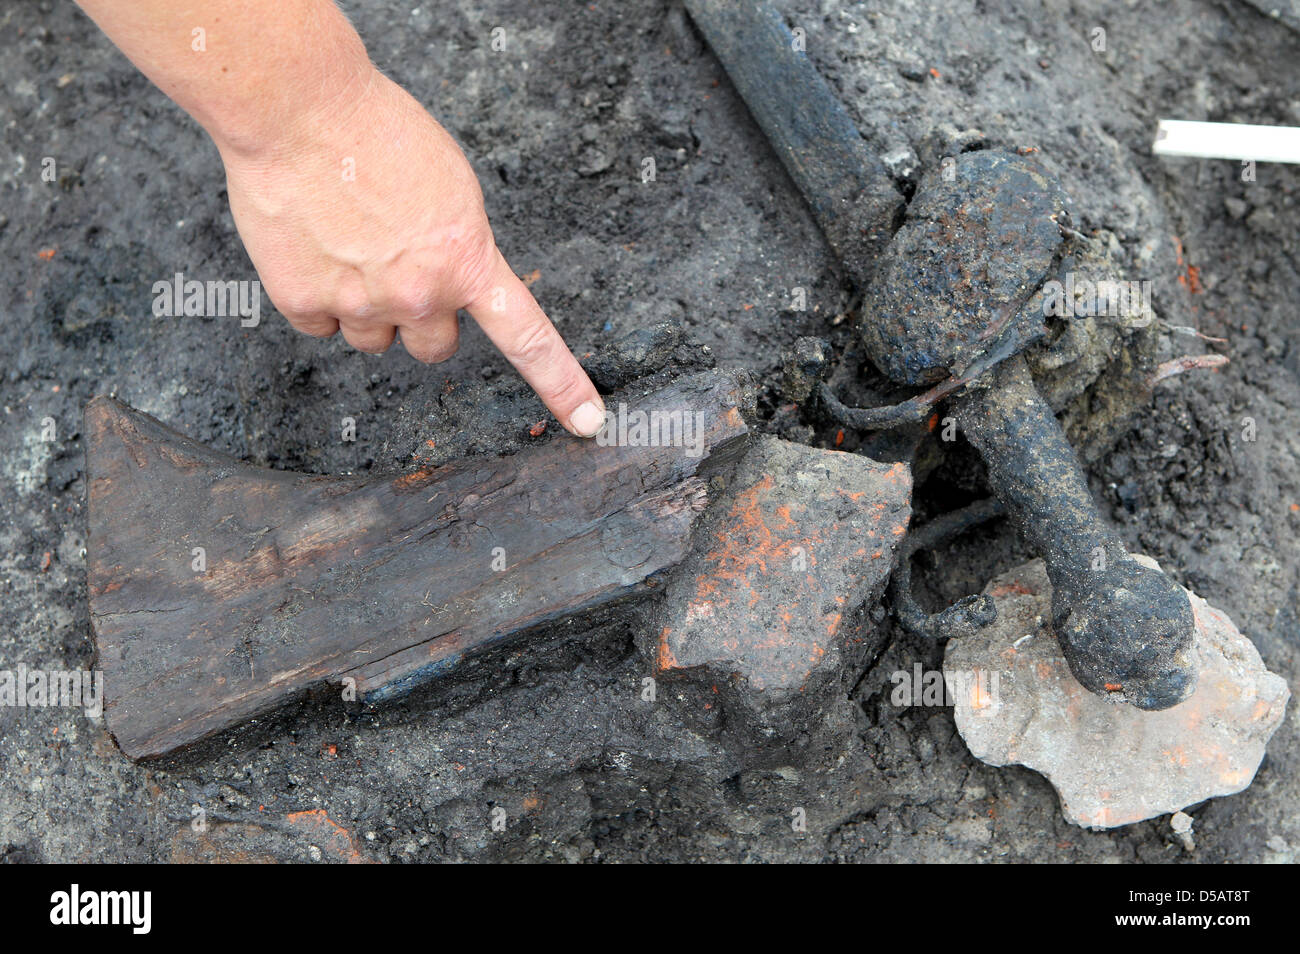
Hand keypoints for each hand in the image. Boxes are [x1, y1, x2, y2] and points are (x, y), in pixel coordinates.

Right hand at [218, 68, 605, 436]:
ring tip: (350, 248)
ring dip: (367, 309)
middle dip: (422, 320)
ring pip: (374, 341)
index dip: (560, 384)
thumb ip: (459, 246)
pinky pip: (321, 325)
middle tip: (399, 270)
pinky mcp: (304, 302)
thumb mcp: (452, 188)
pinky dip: (316, 296)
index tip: (587, 421)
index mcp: (468, 261)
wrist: (300, 111)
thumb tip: (450, 277)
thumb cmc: (378, 132)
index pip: (529, 338)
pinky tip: (314, 249)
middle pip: (434, 349)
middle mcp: (419, 295)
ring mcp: (361, 304)